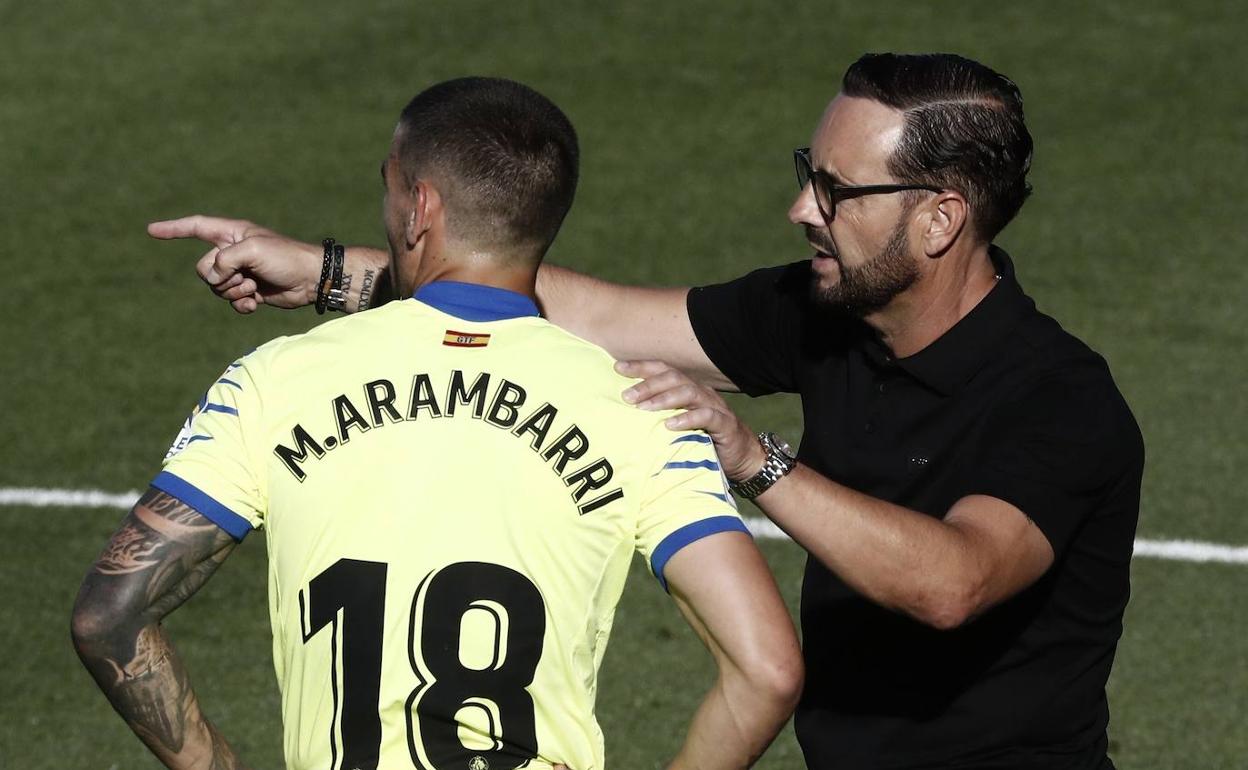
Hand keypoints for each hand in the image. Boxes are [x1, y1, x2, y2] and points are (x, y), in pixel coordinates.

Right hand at [148, 215, 321, 312]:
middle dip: (221, 277)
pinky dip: (240, 305)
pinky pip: (230, 302)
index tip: (151, 230)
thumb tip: (214, 276)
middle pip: (203, 269)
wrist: (310, 280)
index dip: (173, 229)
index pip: (196, 227)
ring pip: (216, 288)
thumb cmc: (286, 258)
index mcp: (232, 234)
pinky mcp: (249, 291)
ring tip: (255, 286)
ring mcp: (240, 273)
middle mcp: (232, 252)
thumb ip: (225, 259)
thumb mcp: (253, 250)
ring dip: (234, 292)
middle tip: (246, 276)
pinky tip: (255, 303)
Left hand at [616, 360, 764, 481]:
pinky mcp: (725, 424)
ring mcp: (714, 407)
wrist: (743, 458)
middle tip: (626, 396)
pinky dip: (687, 418)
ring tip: (643, 408)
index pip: (663, 370)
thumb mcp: (678, 425)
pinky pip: (706, 416)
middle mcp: (701, 393)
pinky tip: (670, 425)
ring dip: (664, 399)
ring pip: (689, 392)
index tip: (617, 368)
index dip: (641, 367)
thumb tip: (625, 414)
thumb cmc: (704, 440)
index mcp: (688, 389)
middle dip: (648, 384)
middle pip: (674, 378)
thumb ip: (658, 417)